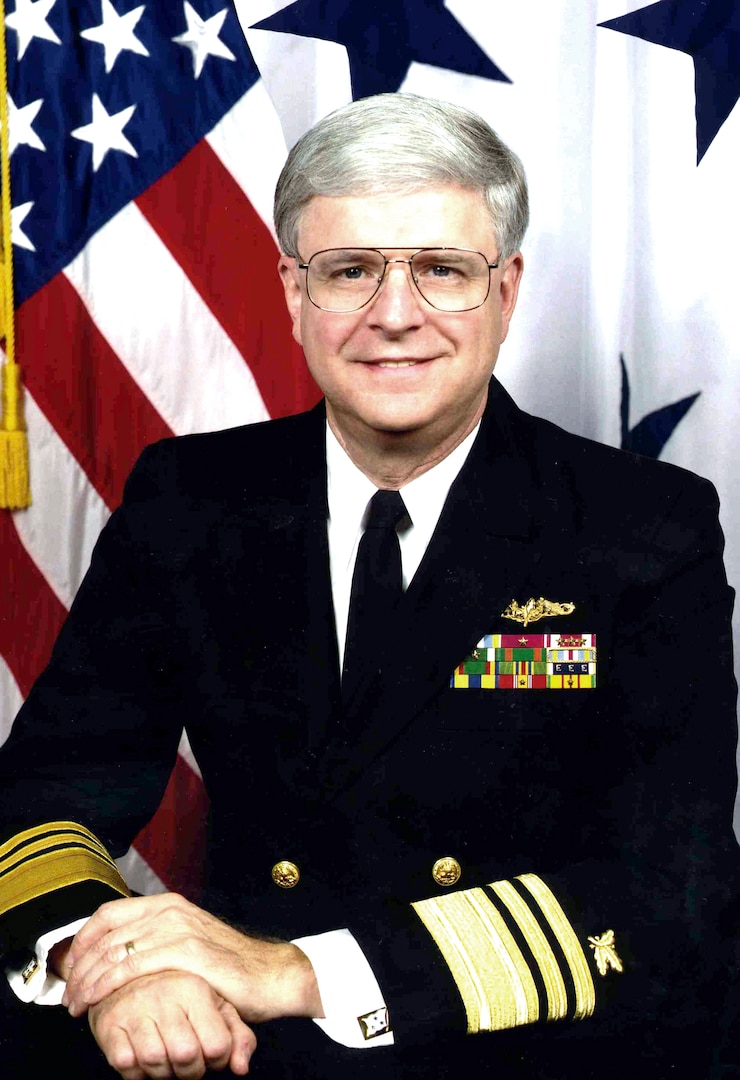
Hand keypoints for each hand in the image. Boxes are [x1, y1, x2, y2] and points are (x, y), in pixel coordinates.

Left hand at [63, 893, 322, 1022]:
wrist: (269, 976)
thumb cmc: (227, 968)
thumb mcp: (188, 943)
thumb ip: (157, 940)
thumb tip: (120, 953)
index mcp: (168, 904)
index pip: (108, 913)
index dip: (82, 939)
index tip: (70, 967)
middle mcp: (170, 910)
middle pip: (105, 933)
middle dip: (78, 965)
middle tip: (67, 994)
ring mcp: (178, 929)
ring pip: (113, 950)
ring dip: (86, 979)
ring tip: (75, 1005)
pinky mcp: (185, 953)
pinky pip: (131, 967)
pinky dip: (105, 985)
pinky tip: (94, 1002)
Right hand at [88, 970, 255, 1079]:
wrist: (129, 977)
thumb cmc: (178, 997)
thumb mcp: (213, 1006)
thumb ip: (237, 1035)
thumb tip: (241, 1068)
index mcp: (194, 988)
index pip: (217, 1045)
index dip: (217, 1060)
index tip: (210, 1054)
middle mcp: (164, 994)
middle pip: (186, 1056)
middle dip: (190, 1070)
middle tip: (188, 1062)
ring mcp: (134, 1007)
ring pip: (155, 1062)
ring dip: (163, 1072)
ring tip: (167, 1059)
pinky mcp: (109, 1023)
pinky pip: (126, 1065)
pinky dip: (137, 1071)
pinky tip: (144, 1057)